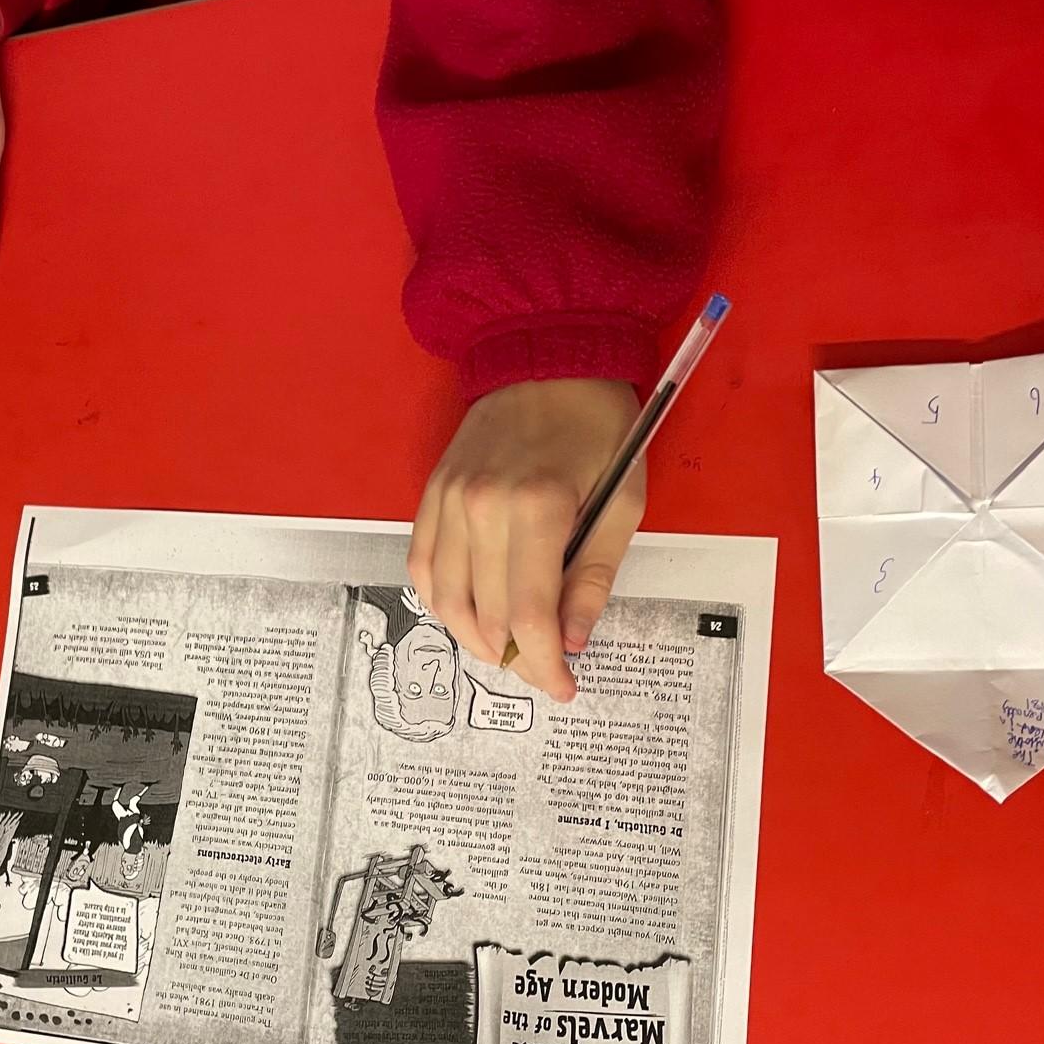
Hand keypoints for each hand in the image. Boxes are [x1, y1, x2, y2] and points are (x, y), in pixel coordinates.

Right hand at [408, 378, 642, 703]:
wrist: (546, 357)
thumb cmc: (597, 428)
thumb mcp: (621, 502)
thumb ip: (593, 577)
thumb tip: (569, 641)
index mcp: (539, 507)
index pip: (530, 614)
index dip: (545, 664)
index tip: (563, 686)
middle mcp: (482, 507)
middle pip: (487, 614)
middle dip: (516, 657)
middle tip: (542, 670)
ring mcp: (448, 500)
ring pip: (446, 599)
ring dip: (476, 638)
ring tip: (508, 649)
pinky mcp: (430, 494)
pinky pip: (421, 566)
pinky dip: (442, 602)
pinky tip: (470, 614)